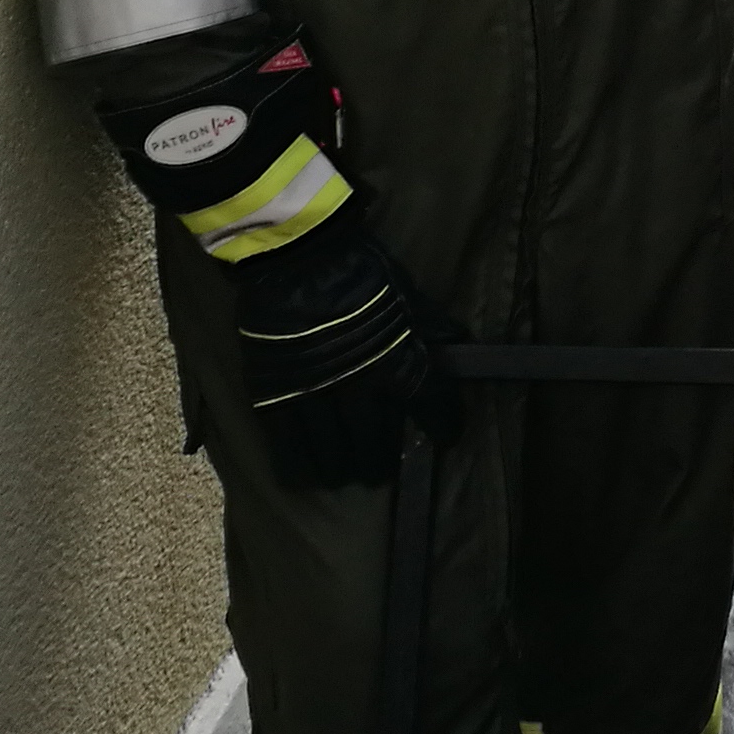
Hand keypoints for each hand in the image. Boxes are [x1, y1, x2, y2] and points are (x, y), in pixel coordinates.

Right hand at [227, 218, 446, 488]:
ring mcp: (314, 392)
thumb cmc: (356, 269)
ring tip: (343, 476)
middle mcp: (358, 384)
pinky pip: (286, 441)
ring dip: (340, 467)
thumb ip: (429, 323)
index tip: (445, 436)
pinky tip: (303, 478)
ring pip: (331, 446)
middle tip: (378, 472)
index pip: (428, 401)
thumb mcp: (404, 292)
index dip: (442, 422)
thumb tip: (458, 342)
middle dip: (378, 458)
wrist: (296, 256)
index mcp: (395, 358)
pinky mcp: (275, 393)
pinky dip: (296, 464)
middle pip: (374, 436)